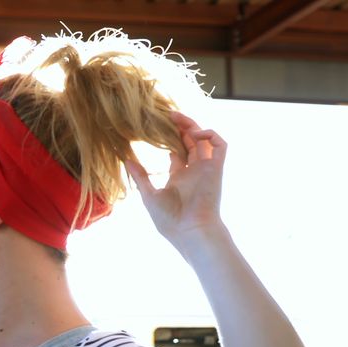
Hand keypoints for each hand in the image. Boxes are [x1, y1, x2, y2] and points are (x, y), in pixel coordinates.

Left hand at [125, 112, 226, 246]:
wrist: (190, 232)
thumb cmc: (169, 220)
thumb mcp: (149, 195)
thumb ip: (141, 176)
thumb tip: (126, 160)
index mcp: (178, 178)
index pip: (176, 152)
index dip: (168, 139)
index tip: (155, 127)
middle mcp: (193, 171)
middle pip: (190, 142)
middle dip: (180, 127)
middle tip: (167, 114)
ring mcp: (206, 169)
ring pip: (204, 140)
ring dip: (193, 126)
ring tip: (177, 117)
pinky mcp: (216, 168)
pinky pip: (220, 146)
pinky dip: (210, 135)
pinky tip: (194, 134)